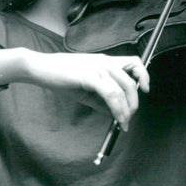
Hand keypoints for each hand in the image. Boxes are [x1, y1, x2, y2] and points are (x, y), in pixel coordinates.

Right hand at [28, 53, 149, 130]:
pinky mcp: (90, 76)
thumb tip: (115, 114)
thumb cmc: (60, 76)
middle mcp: (105, 62)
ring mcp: (99, 68)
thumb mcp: (85, 88)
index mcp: (106, 61)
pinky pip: (111, 95)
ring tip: (123, 123)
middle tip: (130, 117)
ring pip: (123, 90)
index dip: (144, 76)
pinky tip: (117, 119)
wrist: (40, 68)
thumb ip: (101, 99)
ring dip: (127, 110)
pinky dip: (117, 109)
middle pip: (132, 81)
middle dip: (134, 103)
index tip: (145, 90)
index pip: (134, 62)